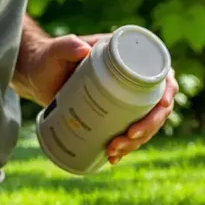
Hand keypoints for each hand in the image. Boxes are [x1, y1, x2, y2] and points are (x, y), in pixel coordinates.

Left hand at [14, 32, 178, 165]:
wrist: (37, 77)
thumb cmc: (47, 58)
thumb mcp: (56, 51)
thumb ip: (66, 45)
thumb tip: (83, 48)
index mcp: (127, 59)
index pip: (161, 76)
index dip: (167, 93)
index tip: (161, 107)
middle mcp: (131, 80)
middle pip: (156, 106)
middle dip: (148, 127)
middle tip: (127, 138)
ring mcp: (124, 100)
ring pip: (144, 124)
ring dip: (136, 142)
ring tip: (113, 151)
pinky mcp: (113, 115)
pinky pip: (128, 134)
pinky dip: (124, 148)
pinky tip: (113, 158)